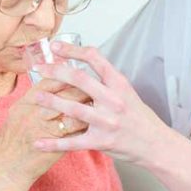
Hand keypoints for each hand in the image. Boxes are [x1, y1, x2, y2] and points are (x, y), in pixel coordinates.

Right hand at [0, 79, 88, 187]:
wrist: (6, 168)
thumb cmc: (12, 139)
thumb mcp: (18, 112)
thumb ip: (35, 97)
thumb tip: (53, 81)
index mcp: (26, 102)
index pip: (51, 81)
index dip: (67, 75)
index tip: (79, 73)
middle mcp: (35, 113)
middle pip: (66, 93)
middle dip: (84, 89)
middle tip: (96, 86)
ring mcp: (45, 129)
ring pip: (74, 111)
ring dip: (88, 107)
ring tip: (99, 104)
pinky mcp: (55, 146)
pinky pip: (76, 133)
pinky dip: (87, 127)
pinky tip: (95, 124)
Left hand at [31, 42, 167, 165]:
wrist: (155, 144)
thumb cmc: (139, 116)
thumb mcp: (127, 92)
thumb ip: (106, 81)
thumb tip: (82, 66)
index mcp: (119, 84)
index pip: (95, 58)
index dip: (72, 50)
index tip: (55, 46)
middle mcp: (113, 100)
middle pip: (79, 79)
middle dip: (55, 71)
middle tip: (38, 68)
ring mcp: (107, 122)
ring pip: (73, 109)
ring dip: (51, 102)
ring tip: (34, 97)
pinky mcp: (101, 142)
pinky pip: (73, 142)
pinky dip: (54, 143)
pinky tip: (38, 143)